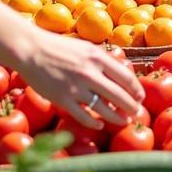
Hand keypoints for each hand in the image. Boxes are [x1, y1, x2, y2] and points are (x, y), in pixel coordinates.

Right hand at [15, 25, 143, 128]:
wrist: (31, 50)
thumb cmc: (60, 47)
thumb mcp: (86, 48)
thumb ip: (103, 60)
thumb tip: (122, 72)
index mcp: (97, 57)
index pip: (126, 77)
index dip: (136, 89)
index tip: (140, 97)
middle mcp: (89, 72)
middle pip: (119, 95)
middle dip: (132, 107)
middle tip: (138, 113)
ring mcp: (75, 87)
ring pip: (103, 109)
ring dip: (117, 118)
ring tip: (124, 121)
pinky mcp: (61, 99)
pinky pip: (82, 115)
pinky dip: (94, 122)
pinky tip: (100, 124)